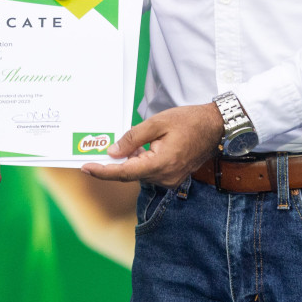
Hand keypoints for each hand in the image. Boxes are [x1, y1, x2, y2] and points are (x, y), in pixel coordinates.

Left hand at [81, 104, 222, 186]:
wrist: (216, 126)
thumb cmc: (189, 121)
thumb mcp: (157, 123)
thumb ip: (133, 138)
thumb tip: (113, 152)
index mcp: (160, 164)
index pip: (124, 172)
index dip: (103, 172)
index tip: (86, 168)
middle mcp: (165, 178)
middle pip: (131, 174)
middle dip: (113, 165)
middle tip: (94, 154)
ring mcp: (171, 179)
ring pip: (140, 173)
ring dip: (128, 162)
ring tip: (118, 148)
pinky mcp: (173, 177)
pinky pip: (150, 172)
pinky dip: (140, 162)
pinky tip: (136, 150)